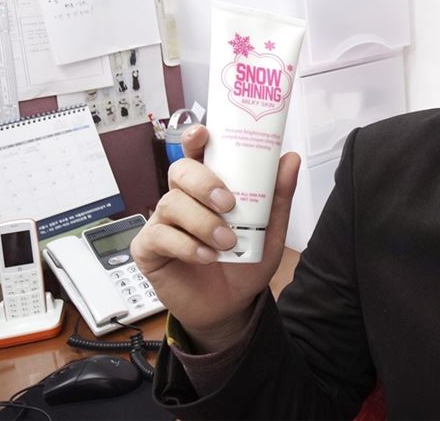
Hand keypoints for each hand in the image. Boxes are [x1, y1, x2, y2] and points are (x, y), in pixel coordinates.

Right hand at [130, 125, 299, 351]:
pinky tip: (206, 257)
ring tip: (227, 242)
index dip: (195, 138)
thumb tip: (290, 159)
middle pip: (179, 171)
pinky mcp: (149, 249)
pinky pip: (160, 236)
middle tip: (228, 204)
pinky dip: (187, 246)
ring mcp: (163, 222)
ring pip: (171, 204)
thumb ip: (278, 196)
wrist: (231, 306)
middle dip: (203, 182)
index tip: (204, 134)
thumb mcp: (270, 230)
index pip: (196, 153)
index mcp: (208, 186)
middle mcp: (182, 198)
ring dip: (203, 222)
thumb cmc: (244, 261)